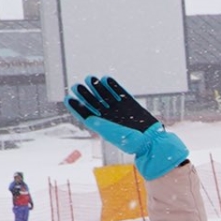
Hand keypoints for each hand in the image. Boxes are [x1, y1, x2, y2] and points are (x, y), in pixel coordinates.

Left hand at [67, 76, 188, 180]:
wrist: (152, 141)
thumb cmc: (132, 142)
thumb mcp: (114, 135)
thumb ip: (101, 126)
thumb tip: (88, 118)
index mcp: (102, 125)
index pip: (85, 114)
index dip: (76, 106)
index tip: (68, 98)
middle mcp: (109, 116)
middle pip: (93, 102)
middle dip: (84, 94)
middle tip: (77, 86)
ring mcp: (119, 108)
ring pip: (105, 95)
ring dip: (97, 87)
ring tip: (90, 78)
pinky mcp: (130, 103)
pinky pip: (119, 92)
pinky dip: (113, 85)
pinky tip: (106, 79)